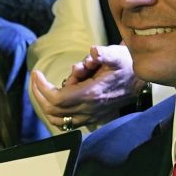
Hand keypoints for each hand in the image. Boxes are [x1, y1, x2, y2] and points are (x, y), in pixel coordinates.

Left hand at [29, 45, 143, 131]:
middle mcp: (89, 109)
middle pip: (53, 110)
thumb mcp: (116, 55)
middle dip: (39, 94)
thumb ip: (104, 54)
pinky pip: (66, 123)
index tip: (36, 73)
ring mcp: (90, 116)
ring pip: (58, 120)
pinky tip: (52, 100)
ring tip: (40, 88)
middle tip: (35, 78)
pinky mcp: (91, 118)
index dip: (42, 88)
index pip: (57, 98)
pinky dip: (55, 114)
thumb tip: (94, 52)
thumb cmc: (125, 64)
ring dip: (44, 105)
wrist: (139, 79)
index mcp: (91, 94)